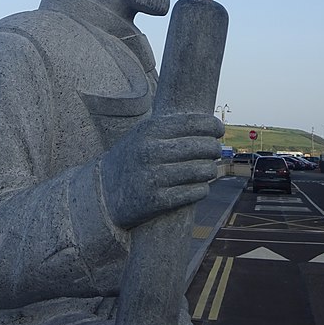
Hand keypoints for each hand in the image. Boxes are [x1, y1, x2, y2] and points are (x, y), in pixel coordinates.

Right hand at [100, 113, 223, 228]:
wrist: (104, 192)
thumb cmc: (132, 158)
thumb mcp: (142, 135)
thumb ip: (169, 127)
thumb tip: (208, 124)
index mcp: (148, 131)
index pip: (191, 123)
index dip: (212, 125)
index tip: (219, 129)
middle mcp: (150, 151)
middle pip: (201, 147)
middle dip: (214, 148)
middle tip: (216, 150)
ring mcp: (153, 177)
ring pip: (201, 171)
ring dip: (211, 170)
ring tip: (209, 169)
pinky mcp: (157, 201)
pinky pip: (194, 192)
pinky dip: (202, 189)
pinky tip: (200, 186)